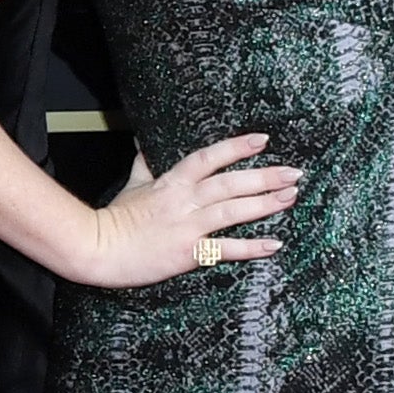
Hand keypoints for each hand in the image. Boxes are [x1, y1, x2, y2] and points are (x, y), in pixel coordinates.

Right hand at [84, 132, 300, 289]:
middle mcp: (184, 200)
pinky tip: (273, 244)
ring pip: (233, 210)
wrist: (99, 249)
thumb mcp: (132, 185)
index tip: (263, 140)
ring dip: (265, 204)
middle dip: (265, 176)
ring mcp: (187, 226)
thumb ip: (144, 164)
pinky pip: (225, 248)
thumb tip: (141, 142)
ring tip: (290, 197)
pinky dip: (251, 247)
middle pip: (231, 183)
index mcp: (172, 182)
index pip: (210, 157)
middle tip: (294, 173)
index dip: (237, 147)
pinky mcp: (188, 252)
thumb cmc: (115, 219)